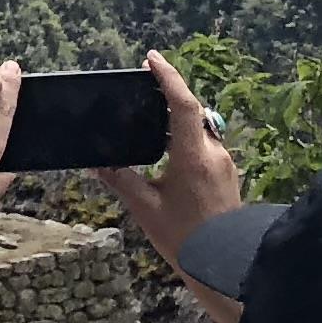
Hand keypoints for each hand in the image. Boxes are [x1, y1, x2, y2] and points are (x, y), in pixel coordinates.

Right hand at [96, 49, 241, 276]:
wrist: (225, 263)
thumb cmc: (184, 236)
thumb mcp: (144, 207)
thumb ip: (120, 179)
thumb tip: (94, 162)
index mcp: (193, 156)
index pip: (183, 105)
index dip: (168, 78)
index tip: (152, 59)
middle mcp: (214, 154)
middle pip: (194, 112)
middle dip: (171, 95)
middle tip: (145, 84)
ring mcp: (224, 164)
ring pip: (201, 128)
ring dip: (179, 117)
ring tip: (152, 115)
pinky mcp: (227, 175)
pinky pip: (205, 144)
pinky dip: (186, 136)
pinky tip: (168, 148)